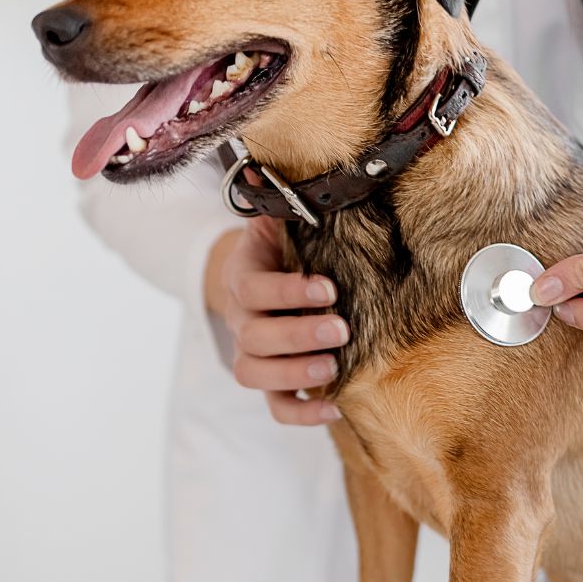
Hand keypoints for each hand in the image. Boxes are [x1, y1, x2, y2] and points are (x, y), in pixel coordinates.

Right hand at [207, 217, 348, 423]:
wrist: (261, 277)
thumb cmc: (285, 250)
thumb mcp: (282, 224)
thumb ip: (282, 206)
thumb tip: (268, 167)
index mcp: (244, 278)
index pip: (253, 289)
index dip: (286, 292)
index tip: (328, 287)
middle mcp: (242, 320)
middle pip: (253, 337)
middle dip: (298, 334)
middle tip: (340, 327)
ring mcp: (253, 354)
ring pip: (255, 374)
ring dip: (294, 374)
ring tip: (332, 368)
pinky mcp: (271, 383)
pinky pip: (276, 407)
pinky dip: (302, 414)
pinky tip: (334, 409)